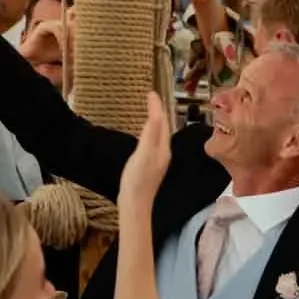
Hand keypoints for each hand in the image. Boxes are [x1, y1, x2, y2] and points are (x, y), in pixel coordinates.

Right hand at [116, 89, 171, 222]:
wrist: (134, 205)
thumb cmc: (137, 180)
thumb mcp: (143, 154)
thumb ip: (150, 134)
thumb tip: (156, 113)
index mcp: (162, 148)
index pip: (162, 122)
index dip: (157, 107)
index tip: (151, 92)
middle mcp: (162, 154)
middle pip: (163, 128)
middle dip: (158, 113)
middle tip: (151, 99)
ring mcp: (155, 161)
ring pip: (158, 136)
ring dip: (154, 122)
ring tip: (149, 112)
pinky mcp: (147, 167)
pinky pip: (151, 143)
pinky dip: (149, 133)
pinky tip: (143, 137)